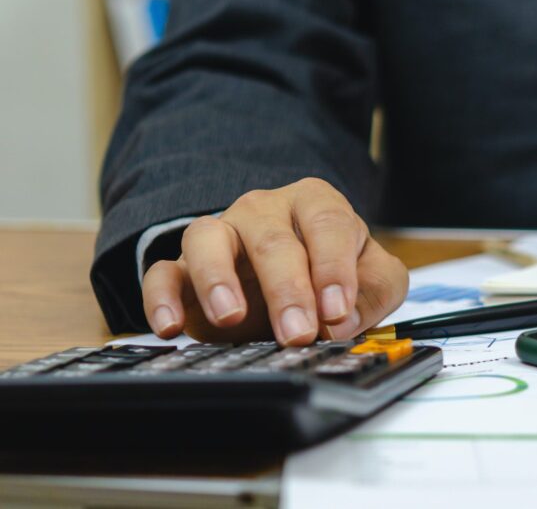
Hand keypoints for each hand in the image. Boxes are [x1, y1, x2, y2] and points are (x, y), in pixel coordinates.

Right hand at [141, 178, 408, 344]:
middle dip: (287, 289)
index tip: (336, 311)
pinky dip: (162, 297)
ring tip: (231, 316)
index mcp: (316, 204)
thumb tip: (345, 321)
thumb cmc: (331, 273)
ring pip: (208, 238)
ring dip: (217, 278)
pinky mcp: (184, 268)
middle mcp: (265, 210)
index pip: (328, 224)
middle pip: (273, 239)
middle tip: (297, 333)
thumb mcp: (373, 279)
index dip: (334, 267)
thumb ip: (374, 292)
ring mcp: (222, 234)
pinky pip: (162, 272)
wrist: (287, 283)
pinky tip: (172, 325)